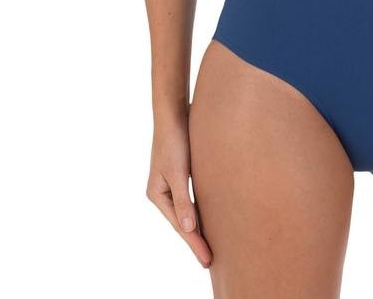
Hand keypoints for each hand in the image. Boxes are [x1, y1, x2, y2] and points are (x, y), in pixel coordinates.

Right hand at [146, 116, 211, 267]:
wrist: (175, 112)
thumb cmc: (175, 140)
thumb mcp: (178, 172)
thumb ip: (182, 201)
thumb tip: (189, 228)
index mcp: (158, 195)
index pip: (180, 226)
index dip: (195, 243)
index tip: (207, 260)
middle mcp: (164, 192)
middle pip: (183, 221)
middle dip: (197, 240)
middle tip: (212, 260)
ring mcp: (174, 183)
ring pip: (190, 210)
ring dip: (201, 225)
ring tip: (213, 244)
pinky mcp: (185, 172)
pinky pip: (195, 197)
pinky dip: (203, 208)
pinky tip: (213, 215)